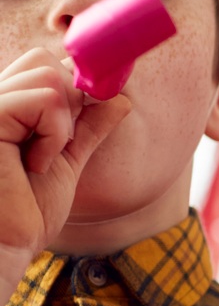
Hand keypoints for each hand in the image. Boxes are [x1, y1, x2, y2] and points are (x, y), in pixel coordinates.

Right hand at [0, 48, 129, 291]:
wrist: (5, 245)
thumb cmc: (26, 210)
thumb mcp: (67, 161)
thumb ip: (87, 128)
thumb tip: (120, 97)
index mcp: (3, 105)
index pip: (45, 64)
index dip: (74, 89)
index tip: (75, 128)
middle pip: (46, 61)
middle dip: (69, 104)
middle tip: (54, 148)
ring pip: (48, 74)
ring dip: (62, 124)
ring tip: (41, 159)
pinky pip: (44, 99)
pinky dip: (55, 134)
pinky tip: (34, 164)